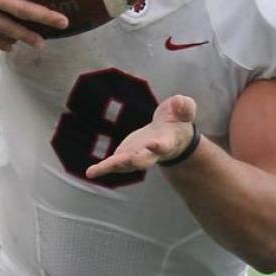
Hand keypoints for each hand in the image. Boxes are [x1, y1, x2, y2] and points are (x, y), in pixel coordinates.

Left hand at [86, 95, 200, 179]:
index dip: (159, 145)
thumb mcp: (184, 110)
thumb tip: (178, 102)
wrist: (170, 135)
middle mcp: (152, 153)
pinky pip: (113, 164)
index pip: (164, 145)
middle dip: (138, 160)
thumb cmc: (178, 121)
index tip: (154, 144)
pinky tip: (91, 173)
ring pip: (126, 164)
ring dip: (115, 165)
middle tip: (131, 160)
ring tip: (98, 170)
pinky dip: (103, 169)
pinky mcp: (125, 155)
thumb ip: (184, 106)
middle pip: (145, 160)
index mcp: (168, 141)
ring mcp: (137, 155)